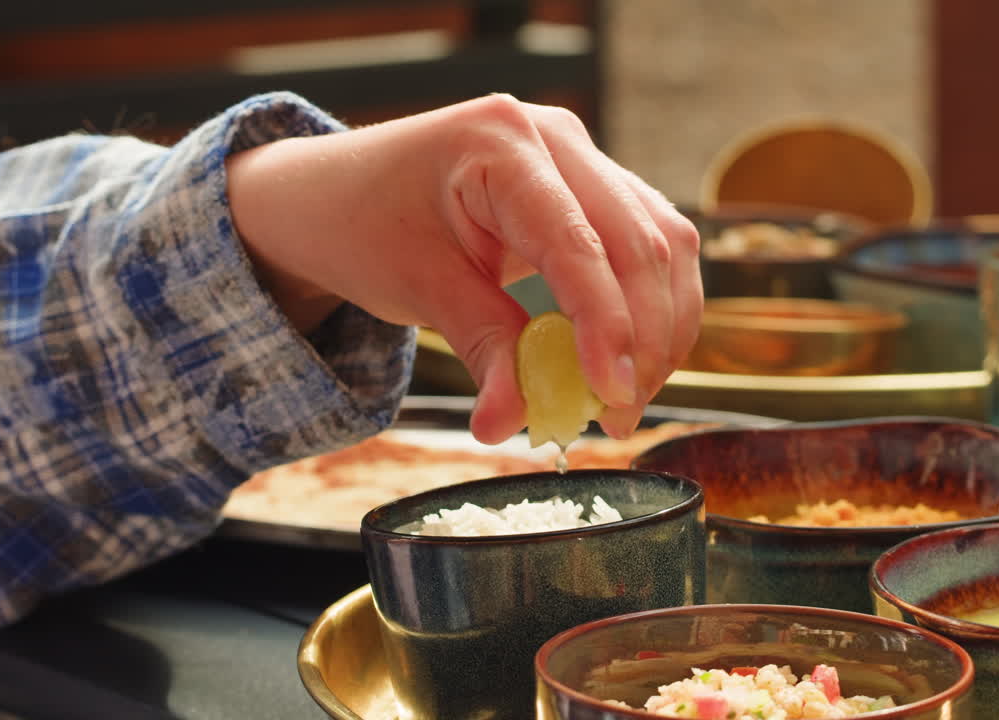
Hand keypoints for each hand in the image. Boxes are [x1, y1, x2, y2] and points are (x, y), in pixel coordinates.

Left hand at [225, 94, 701, 443]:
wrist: (335, 192)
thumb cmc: (364, 224)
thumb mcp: (416, 289)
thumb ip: (480, 351)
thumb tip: (510, 425)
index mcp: (499, 143)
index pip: (578, 242)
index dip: (607, 325)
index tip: (612, 397)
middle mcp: (554, 136)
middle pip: (641, 241)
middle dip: (645, 339)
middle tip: (619, 417)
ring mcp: (579, 155)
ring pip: (663, 242)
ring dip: (661, 328)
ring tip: (623, 400)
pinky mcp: (592, 185)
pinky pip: (649, 243)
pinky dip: (651, 307)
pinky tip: (632, 360)